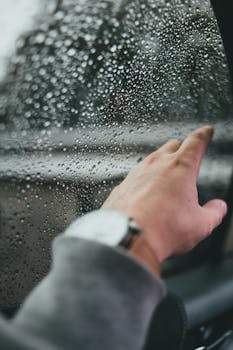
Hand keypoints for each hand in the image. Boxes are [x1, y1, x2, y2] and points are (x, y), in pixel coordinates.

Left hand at [102, 126, 226, 266]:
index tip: (206, 131)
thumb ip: (214, 212)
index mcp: (181, 166)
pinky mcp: (123, 185)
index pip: (196, 142)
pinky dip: (144, 181)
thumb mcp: (200, 224)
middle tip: (186, 159)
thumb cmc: (164, 229)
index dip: (204, 135)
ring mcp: (137, 172)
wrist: (128, 236)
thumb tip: (218, 207)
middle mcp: (157, 164)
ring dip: (161, 166)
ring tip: (166, 181)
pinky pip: (136, 177)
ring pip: (152, 160)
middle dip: (181, 149)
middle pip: (172, 146)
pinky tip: (146, 195)